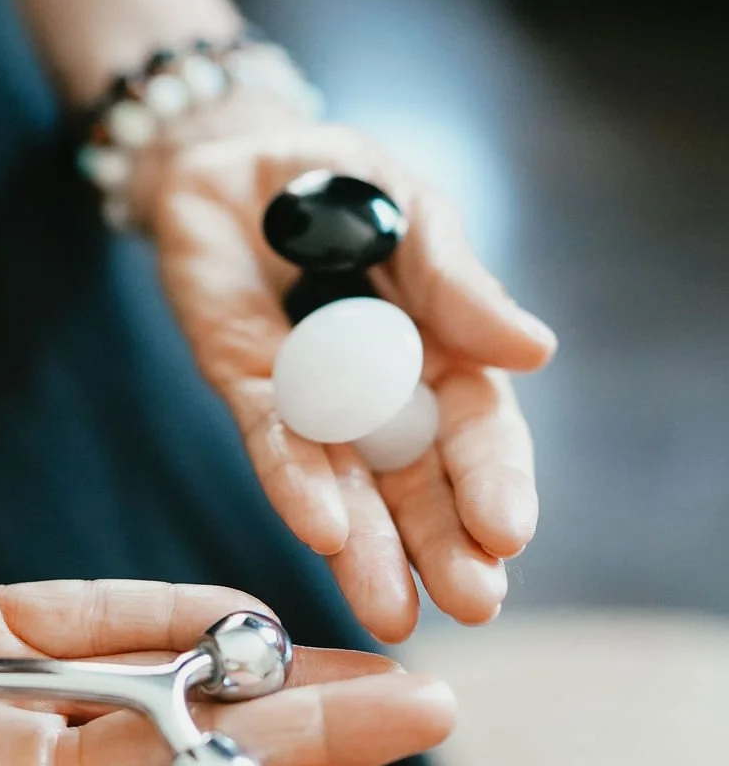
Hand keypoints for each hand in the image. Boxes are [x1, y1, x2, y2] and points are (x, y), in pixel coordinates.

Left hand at [149, 99, 556, 640]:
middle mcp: (381, 395)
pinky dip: (295, 481)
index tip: (511, 533)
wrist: (232, 155)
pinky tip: (321, 530)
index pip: (478, 430)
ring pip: (347, 486)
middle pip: (419, 482)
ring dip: (372, 549)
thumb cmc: (337, 182)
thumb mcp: (411, 213)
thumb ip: (455, 282)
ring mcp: (311, 399)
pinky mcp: (244, 384)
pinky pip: (271, 439)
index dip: (496, 481)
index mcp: (442, 353)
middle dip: (446, 545)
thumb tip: (533, 350)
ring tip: (395, 610)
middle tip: (475, 602)